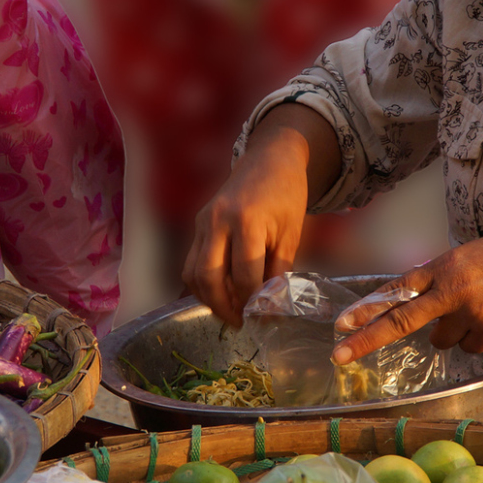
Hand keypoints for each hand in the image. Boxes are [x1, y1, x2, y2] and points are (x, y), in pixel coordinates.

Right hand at [183, 130, 312, 327]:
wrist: (270, 159)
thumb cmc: (286, 195)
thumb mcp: (291, 234)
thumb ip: (279, 271)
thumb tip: (271, 307)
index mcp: (247, 221)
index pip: (245, 275)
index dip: (254, 303)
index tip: (264, 319)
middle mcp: (218, 221)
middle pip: (209, 277)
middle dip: (224, 307)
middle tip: (240, 323)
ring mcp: (203, 221)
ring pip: (193, 272)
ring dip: (208, 298)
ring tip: (229, 311)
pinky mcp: (198, 223)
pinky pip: (191, 261)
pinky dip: (201, 283)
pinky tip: (220, 293)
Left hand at [332, 225, 482, 363]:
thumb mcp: (464, 258)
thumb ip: (436, 279)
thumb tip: (409, 305)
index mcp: (442, 266)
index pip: (396, 289)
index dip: (366, 307)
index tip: (340, 323)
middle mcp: (451, 288)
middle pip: (401, 319)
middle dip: (367, 339)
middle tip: (339, 355)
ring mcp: (471, 310)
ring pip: (441, 340)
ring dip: (453, 332)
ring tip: (479, 309)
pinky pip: (471, 346)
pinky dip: (479, 337)